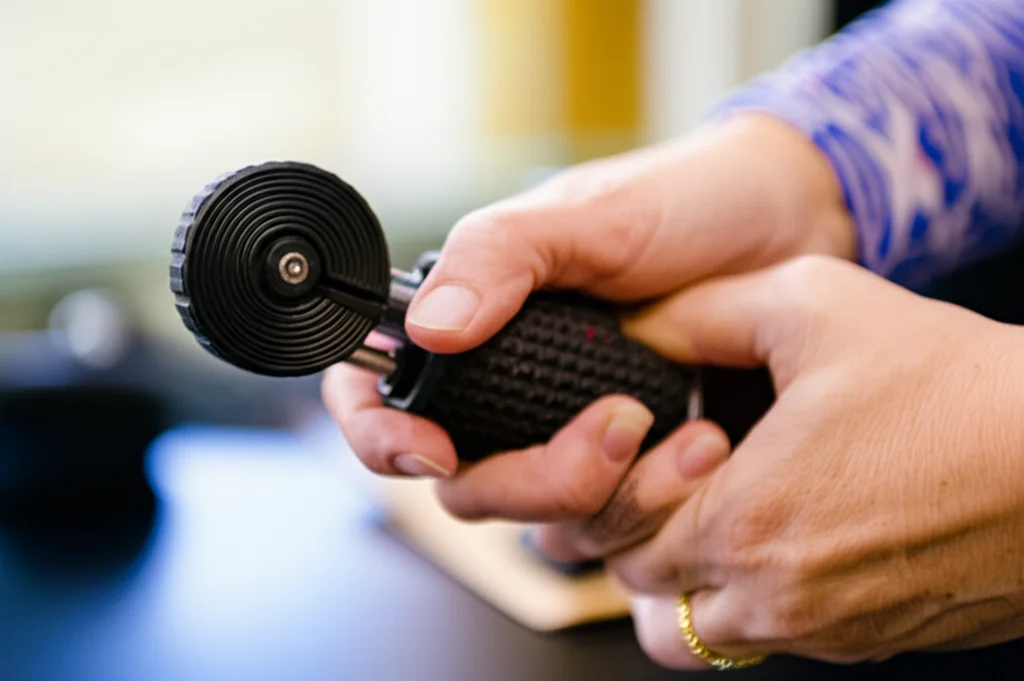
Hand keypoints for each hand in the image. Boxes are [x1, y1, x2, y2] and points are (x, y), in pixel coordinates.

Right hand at [323, 113, 852, 523]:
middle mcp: (510, 388)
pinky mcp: (630, 466)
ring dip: (600, 497)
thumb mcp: (591, 217)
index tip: (434, 449)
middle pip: (464, 481)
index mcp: (475, 322)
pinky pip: (608, 526)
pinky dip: (646, 510)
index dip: (380, 434)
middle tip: (617, 430)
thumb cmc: (682, 203)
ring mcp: (569, 432)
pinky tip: (700, 457)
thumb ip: (499, 258)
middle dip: (530, 480)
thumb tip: (428, 328)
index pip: (379, 392)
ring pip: (536, 519)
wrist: (787, 227)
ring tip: (685, 440)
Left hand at [574, 255, 1023, 667]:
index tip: (664, 443)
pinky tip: (792, 530)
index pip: (615, 534)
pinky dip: (757, 597)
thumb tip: (635, 329)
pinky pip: (774, 640)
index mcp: (744, 522)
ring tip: (727, 513)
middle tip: (690, 475)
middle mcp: (774, 596)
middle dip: (648, 530)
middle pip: (644, 592)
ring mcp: (824, 633)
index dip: (622, 484)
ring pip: (699, 634)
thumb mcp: (813, 306)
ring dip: (691, 581)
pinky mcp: (870, 644)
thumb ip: (699, 313)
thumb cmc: (953, 382)